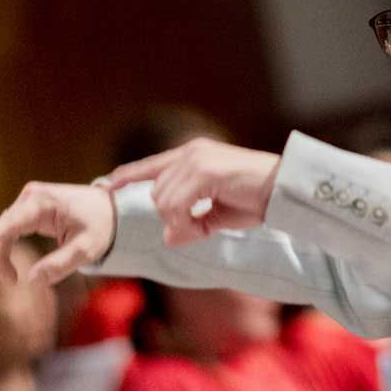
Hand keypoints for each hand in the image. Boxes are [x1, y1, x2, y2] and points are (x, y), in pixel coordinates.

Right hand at [0, 182, 115, 283]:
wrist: (111, 208)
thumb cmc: (101, 226)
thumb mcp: (86, 249)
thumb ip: (60, 265)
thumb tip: (32, 281)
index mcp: (44, 203)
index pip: (13, 221)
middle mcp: (32, 197)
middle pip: (5, 226)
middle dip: (0, 253)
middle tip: (10, 280)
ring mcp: (29, 200)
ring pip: (5, 227)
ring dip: (2, 250)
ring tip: (8, 276)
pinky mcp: (31, 206)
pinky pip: (12, 226)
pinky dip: (8, 243)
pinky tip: (5, 262)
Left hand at [105, 136, 280, 245]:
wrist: (284, 192)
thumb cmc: (257, 200)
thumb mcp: (217, 212)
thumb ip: (190, 220)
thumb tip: (168, 238)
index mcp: (193, 156)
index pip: (151, 165)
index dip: (127, 176)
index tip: (106, 185)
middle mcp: (191, 152)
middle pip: (156, 193)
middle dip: (171, 219)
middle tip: (196, 232)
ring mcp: (197, 159)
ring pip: (164, 201)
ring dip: (180, 224)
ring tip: (203, 229)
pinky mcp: (205, 170)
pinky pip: (177, 205)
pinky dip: (186, 223)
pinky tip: (202, 228)